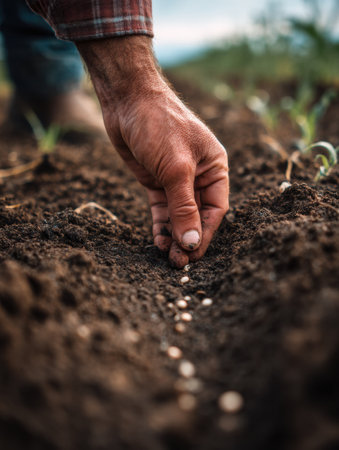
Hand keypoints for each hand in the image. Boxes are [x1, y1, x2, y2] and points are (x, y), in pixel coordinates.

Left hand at [77, 37, 228, 267]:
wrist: (127, 101)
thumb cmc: (160, 126)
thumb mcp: (175, 168)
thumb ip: (184, 207)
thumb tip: (191, 243)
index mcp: (214, 168)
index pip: (215, 209)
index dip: (204, 234)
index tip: (193, 255)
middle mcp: (198, 176)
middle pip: (197, 216)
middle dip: (188, 239)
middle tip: (178, 263)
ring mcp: (175, 180)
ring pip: (178, 215)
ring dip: (173, 236)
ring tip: (167, 257)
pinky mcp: (156, 181)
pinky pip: (161, 209)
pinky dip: (160, 225)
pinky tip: (157, 241)